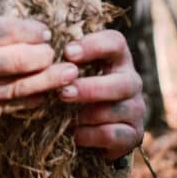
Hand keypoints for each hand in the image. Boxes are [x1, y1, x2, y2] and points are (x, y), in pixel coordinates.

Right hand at [0, 8, 79, 130]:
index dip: (33, 32)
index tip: (46, 32)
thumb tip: (20, 27)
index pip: (6, 32)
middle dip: (45, 57)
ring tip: (68, 76)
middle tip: (59, 54)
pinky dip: (25, 102)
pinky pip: (4, 109)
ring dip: (47, 83)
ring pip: (17, 91)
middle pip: (17, 63)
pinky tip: (41, 94)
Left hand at [59, 29, 143, 160]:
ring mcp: (136, 108)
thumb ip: (62, 64)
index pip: (115, 42)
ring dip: (87, 114)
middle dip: (91, 88)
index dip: (94, 45)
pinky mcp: (133, 134)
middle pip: (123, 82)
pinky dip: (91, 135)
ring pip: (118, 110)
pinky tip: (74, 134)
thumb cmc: (75, 91)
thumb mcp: (71, 74)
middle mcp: (131, 81)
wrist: (92, 131)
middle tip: (64, 93)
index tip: (67, 52)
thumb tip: (40, 57)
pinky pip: (113, 134)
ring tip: (64, 118)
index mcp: (116, 58)